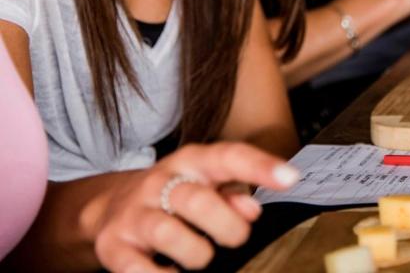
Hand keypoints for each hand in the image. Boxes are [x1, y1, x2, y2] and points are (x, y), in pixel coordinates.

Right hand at [91, 142, 298, 272]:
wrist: (109, 207)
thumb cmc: (176, 196)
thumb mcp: (206, 185)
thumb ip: (233, 194)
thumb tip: (251, 209)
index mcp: (191, 162)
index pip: (228, 157)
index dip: (260, 166)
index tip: (290, 178)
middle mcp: (159, 182)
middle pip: (197, 200)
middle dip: (226, 226)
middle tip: (236, 238)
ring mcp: (133, 213)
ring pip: (168, 233)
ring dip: (196, 253)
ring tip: (202, 257)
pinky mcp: (112, 245)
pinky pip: (137, 267)